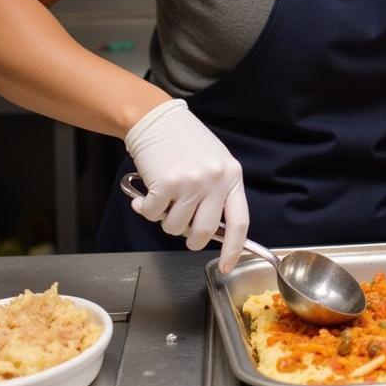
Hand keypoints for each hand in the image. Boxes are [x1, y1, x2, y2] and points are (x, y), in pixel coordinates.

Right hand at [123, 98, 248, 269]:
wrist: (157, 119)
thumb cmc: (185, 141)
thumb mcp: (213, 162)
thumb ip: (216, 193)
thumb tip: (210, 232)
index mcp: (232, 175)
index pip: (239, 222)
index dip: (234, 249)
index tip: (227, 266)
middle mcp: (215, 180)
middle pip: (204, 232)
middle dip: (190, 238)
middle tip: (181, 227)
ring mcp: (191, 182)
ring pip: (175, 227)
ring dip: (165, 219)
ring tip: (164, 198)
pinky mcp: (166, 183)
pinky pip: (154, 214)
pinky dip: (146, 209)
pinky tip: (147, 193)